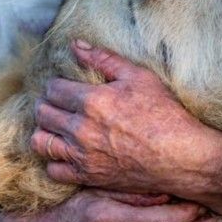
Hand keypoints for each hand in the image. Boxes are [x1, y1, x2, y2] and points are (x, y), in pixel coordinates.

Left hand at [31, 41, 221, 194]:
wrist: (181, 156)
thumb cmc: (164, 113)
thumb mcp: (138, 76)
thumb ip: (103, 58)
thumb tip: (75, 44)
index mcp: (92, 100)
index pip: (52, 89)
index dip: (56, 84)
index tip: (65, 86)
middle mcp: (81, 129)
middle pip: (42, 113)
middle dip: (47, 104)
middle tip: (59, 103)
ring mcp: (82, 156)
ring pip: (40, 142)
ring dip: (45, 130)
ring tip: (58, 126)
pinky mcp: (88, 177)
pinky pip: (53, 170)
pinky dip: (55, 159)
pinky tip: (67, 150)